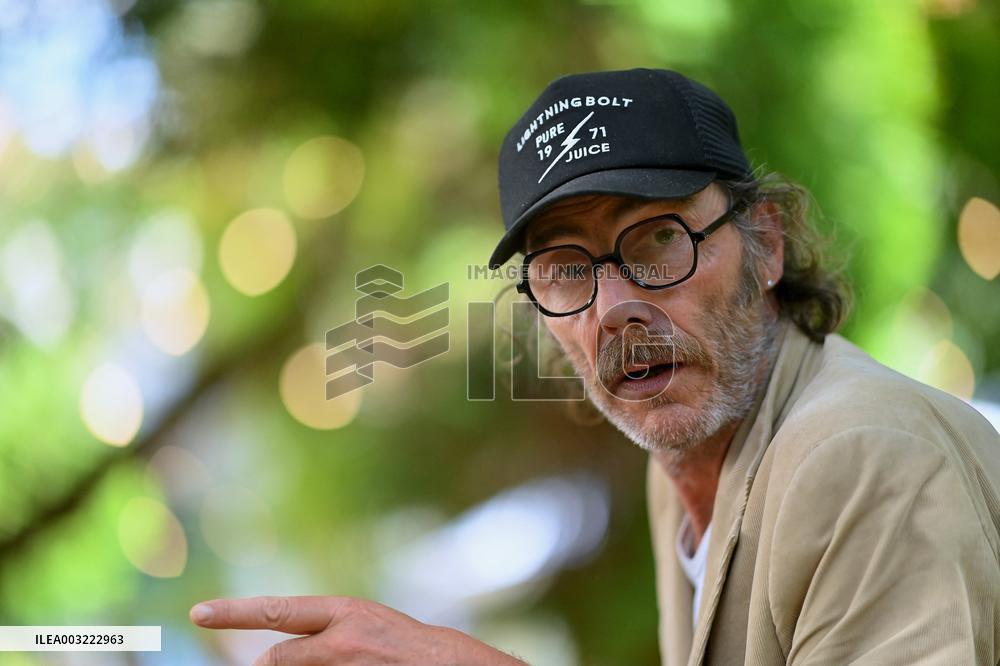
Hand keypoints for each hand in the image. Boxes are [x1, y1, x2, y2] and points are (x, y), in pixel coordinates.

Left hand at [189, 595, 528, 665]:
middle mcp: (341, 639)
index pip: (276, 611)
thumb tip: (275, 651)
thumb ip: (325, 633)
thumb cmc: (409, 648)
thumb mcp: (366, 627)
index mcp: (344, 612)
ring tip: (338, 661)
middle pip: (275, 659)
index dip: (234, 612)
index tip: (197, 613)